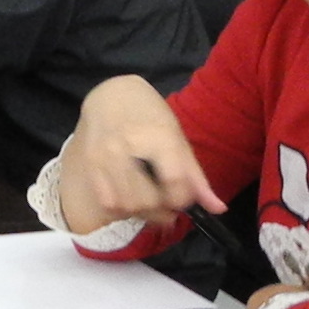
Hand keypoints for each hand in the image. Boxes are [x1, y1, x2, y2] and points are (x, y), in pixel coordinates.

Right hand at [56, 74, 209, 229]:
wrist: (110, 95)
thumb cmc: (150, 115)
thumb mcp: (178, 139)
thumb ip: (195, 177)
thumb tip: (218, 209)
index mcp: (159, 136)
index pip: (174, 181)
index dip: (182, 199)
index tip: (182, 198)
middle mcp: (129, 147)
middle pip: (148, 200)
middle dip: (162, 210)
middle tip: (166, 202)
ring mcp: (106, 157)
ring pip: (126, 206)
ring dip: (142, 213)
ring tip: (149, 202)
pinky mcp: (90, 165)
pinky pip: (107, 204)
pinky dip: (122, 210)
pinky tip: (130, 199)